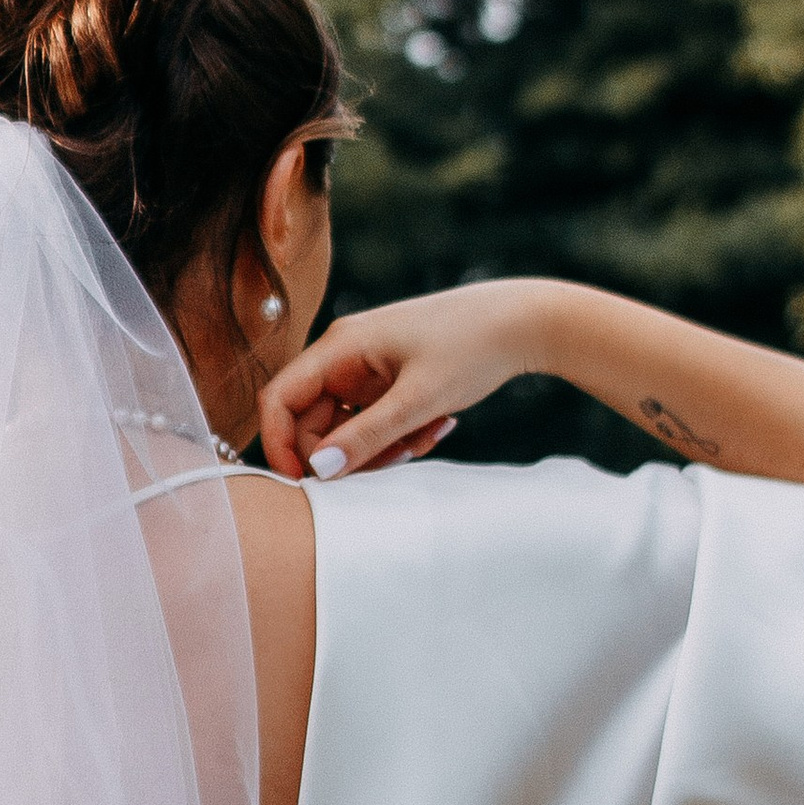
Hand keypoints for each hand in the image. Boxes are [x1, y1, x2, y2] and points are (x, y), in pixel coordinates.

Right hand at [258, 282, 555, 480]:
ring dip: (379, 448)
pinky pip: (373, 423)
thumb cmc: (472, 346)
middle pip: (312, 421)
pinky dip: (398, 436)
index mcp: (340, 347)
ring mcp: (366, 370)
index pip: (280, 398)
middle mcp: (344, 356)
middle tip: (393, 462)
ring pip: (346, 428)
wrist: (523, 322)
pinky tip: (435, 427)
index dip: (280, 443)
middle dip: (346, 453)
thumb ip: (367, 436)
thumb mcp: (419, 399)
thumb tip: (319, 470)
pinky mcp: (388, 382)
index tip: (304, 483)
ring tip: (425, 439)